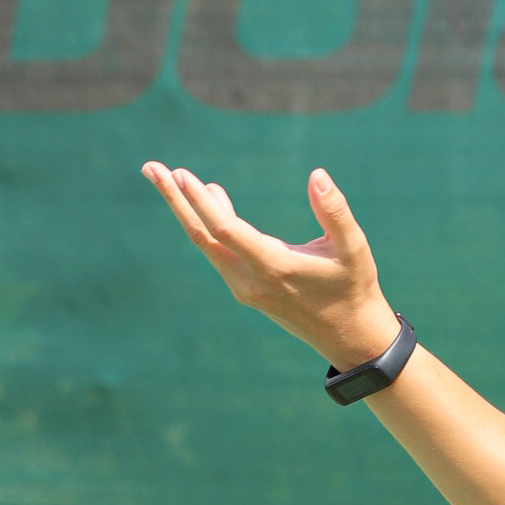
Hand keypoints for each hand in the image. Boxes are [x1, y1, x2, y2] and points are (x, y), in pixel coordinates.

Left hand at [141, 161, 402, 367]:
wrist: (348, 336)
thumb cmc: (354, 287)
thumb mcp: (353, 247)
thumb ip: (334, 211)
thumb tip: (317, 174)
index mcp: (274, 267)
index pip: (225, 230)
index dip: (201, 201)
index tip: (181, 174)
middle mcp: (250, 280)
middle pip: (201, 235)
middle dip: (175, 199)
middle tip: (150, 167)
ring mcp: (244, 288)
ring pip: (206, 244)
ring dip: (186, 210)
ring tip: (169, 176)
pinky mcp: (246, 290)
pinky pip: (218, 252)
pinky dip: (208, 224)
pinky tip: (211, 198)